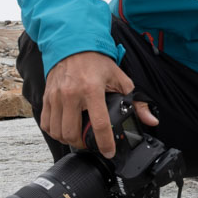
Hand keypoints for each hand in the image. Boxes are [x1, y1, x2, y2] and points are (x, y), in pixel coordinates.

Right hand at [40, 51, 156, 157]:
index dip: (105, 143)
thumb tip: (151, 121)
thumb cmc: (97, 62)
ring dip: (67, 139)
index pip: (100, 124)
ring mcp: (56, 96)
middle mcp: (71, 94)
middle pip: (71, 133)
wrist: (73, 44)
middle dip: (82, 144)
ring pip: (57, 132)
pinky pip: (46, 123)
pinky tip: (64, 129)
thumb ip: (137, 102)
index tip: (108, 152)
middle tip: (90, 143)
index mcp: (92, 90)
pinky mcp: (46, 97)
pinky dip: (54, 131)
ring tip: (77, 137)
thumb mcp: (121, 79)